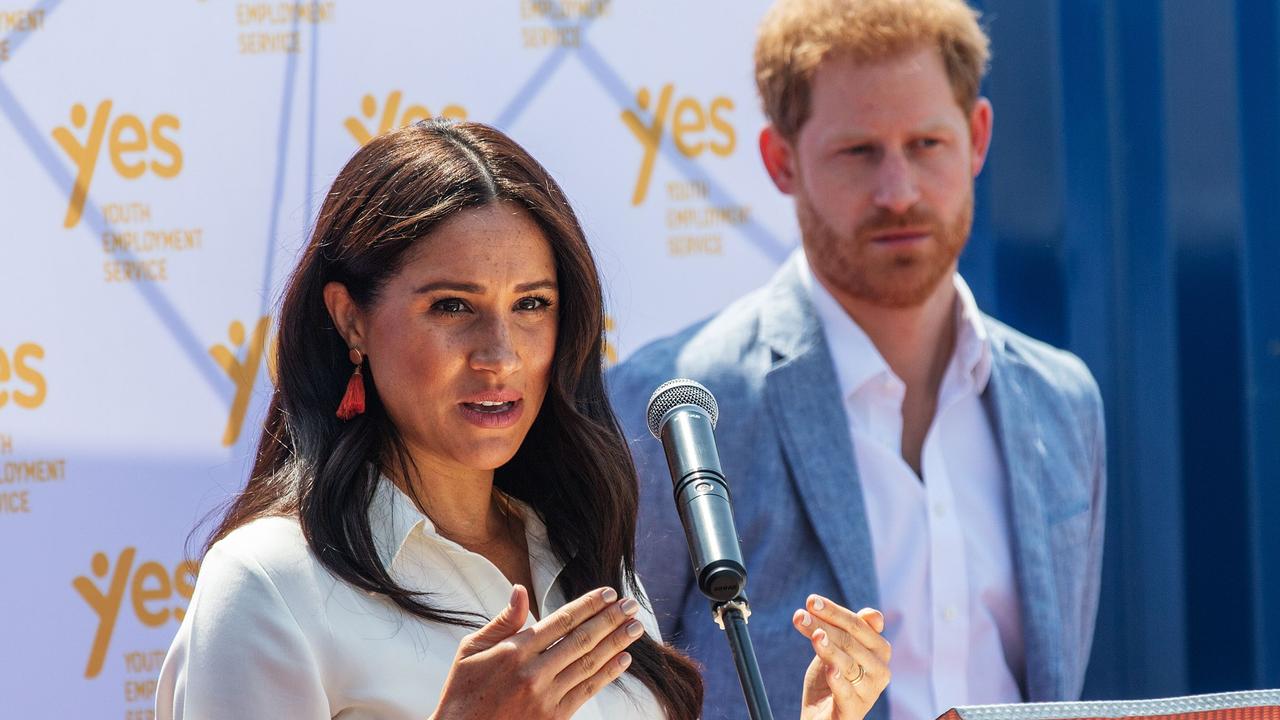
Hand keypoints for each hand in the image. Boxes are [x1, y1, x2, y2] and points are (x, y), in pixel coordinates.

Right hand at [430, 584, 645, 719]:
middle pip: (581, 639)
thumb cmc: (464, 691)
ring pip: (589, 663)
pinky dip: (607, 674)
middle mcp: (533, 671)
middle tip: (631, 604)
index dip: (588, 605)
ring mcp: (545, 696)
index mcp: (514, 650)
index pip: (561, 621)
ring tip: (635, 627)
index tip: (607, 593)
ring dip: (616, 643)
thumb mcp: (472, 649)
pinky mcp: (553, 718)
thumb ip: (503, 621)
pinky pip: (587, 691)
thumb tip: (520, 590)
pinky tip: (622, 659)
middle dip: (610, 619)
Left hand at [793, 594, 890, 719]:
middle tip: (799, 615)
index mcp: (879, 650)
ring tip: (814, 636)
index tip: (811, 601)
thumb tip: (873, 614)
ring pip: (848, 664)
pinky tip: (829, 670)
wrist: (822, 716)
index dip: (835, 611)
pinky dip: (838, 680)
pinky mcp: (854, 711)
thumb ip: (849, 631)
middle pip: (850, 641)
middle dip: (823, 625)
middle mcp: (881, 670)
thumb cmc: (832, 678)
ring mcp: (870, 692)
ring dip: (828, 648)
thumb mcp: (838, 650)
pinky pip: (847, 693)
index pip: (858, 624)